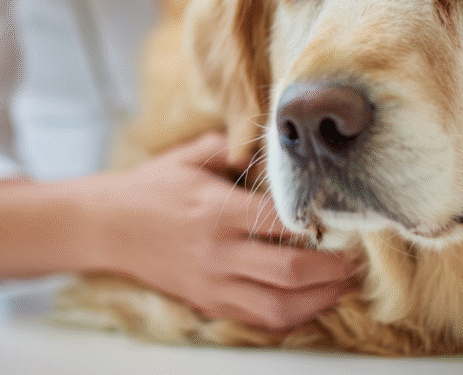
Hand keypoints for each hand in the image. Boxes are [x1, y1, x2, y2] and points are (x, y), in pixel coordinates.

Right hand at [82, 132, 357, 330]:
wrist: (105, 227)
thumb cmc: (152, 187)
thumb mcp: (191, 156)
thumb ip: (234, 148)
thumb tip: (277, 141)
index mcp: (217, 210)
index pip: (282, 221)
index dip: (319, 223)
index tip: (345, 219)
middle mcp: (218, 252)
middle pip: (289, 271)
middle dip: (332, 270)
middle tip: (357, 263)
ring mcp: (212, 283)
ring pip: (277, 306)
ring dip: (319, 301)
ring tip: (343, 288)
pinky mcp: (207, 303)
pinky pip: (257, 321)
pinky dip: (291, 317)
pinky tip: (310, 304)